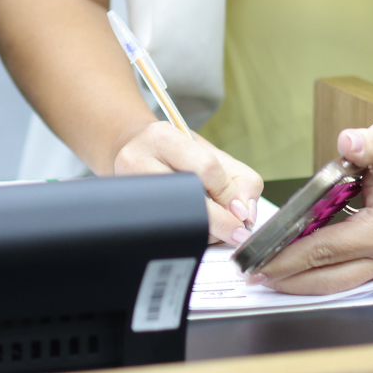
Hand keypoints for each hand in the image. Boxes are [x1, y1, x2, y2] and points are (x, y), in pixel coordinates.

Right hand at [112, 120, 262, 245]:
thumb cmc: (177, 155)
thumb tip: (246, 213)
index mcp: (163, 137)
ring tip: (213, 228)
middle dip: (220, 220)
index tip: (241, 212)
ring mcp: (128, 187)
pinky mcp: (126, 210)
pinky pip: (164, 232)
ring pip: (176, 220)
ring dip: (205, 232)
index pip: (206, 168)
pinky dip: (188, 236)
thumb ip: (241, 180)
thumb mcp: (212, 154)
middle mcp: (137, 158)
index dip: (229, 195)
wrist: (137, 154)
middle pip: (188, 196)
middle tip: (235, 231)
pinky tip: (195, 230)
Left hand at [249, 113, 372, 294]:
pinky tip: (294, 265)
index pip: (326, 249)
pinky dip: (318, 273)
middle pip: (329, 278)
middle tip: (254, 276)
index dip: (290, 257)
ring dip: (302, 281)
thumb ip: (368, 143)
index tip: (261, 261)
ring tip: (267, 276)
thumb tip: (348, 142)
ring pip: (338, 283)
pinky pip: (345, 273)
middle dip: (289, 279)